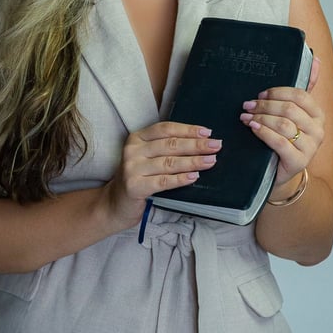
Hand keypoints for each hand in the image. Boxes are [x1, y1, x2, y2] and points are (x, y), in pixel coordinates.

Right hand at [105, 121, 221, 226]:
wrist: (116, 203)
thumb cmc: (138, 178)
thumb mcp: (147, 157)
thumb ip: (165, 148)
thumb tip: (199, 142)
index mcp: (137, 138)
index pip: (166, 129)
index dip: (187, 130)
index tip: (207, 132)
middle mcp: (133, 150)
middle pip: (170, 145)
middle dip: (196, 145)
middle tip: (216, 145)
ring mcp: (132, 168)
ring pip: (169, 162)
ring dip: (193, 161)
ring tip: (210, 160)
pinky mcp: (134, 186)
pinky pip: (163, 181)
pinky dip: (180, 179)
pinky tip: (194, 177)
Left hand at [239, 57, 324, 185]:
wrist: (278, 171)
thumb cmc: (284, 138)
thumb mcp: (292, 113)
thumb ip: (303, 87)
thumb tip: (315, 59)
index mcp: (317, 115)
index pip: (299, 95)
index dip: (277, 92)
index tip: (260, 94)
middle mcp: (318, 131)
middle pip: (289, 109)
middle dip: (265, 106)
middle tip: (247, 105)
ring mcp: (310, 147)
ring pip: (283, 124)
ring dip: (261, 118)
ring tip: (245, 117)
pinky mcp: (298, 161)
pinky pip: (279, 142)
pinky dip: (263, 132)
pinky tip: (253, 128)